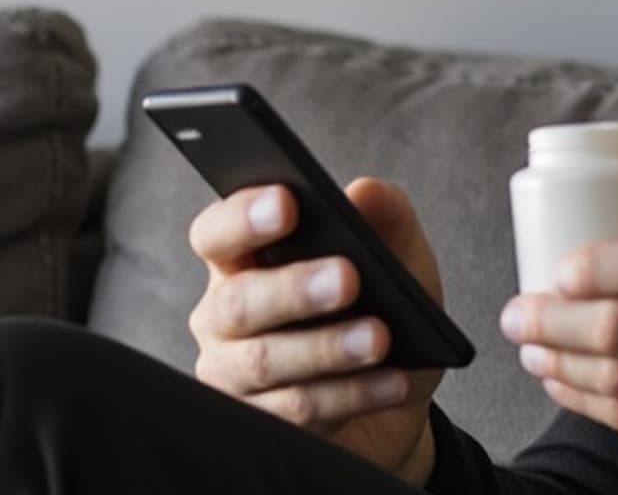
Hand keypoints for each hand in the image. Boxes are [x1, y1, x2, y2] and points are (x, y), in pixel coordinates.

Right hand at [188, 179, 445, 483]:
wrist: (400, 394)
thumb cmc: (385, 310)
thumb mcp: (401, 259)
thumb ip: (387, 217)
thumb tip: (365, 192)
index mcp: (244, 260)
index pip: (216, 233)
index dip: (242, 217)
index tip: (287, 202)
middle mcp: (224, 317)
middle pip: (236, 302)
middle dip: (292, 289)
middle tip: (348, 278)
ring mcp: (235, 375)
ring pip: (263, 362)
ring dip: (326, 348)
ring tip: (379, 337)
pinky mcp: (262, 424)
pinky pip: (296, 411)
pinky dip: (350, 394)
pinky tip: (391, 380)